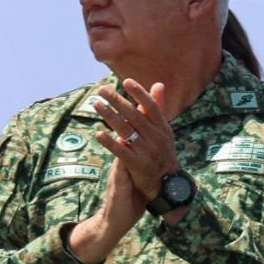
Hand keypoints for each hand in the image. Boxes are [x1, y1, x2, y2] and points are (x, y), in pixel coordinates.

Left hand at [91, 78, 178, 214]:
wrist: (167, 182)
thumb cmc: (161, 151)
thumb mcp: (164, 129)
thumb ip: (158, 107)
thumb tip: (158, 84)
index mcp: (163, 128)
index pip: (151, 107)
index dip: (140, 93)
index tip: (126, 81)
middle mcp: (156, 138)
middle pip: (135, 116)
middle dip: (117, 101)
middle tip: (102, 90)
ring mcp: (146, 151)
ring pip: (126, 131)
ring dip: (110, 116)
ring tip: (97, 104)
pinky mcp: (137, 165)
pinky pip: (121, 151)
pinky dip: (110, 142)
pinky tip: (99, 134)